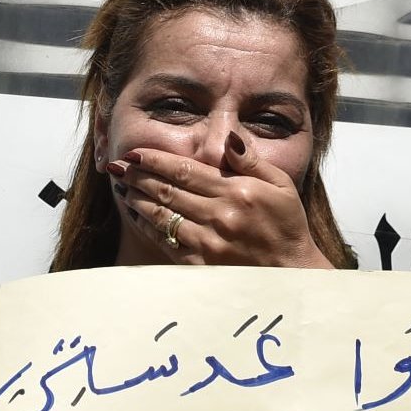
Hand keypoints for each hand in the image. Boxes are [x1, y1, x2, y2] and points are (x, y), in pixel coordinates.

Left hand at [108, 135, 334, 267]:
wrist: (292, 273)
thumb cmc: (286, 226)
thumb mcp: (280, 184)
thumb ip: (251, 160)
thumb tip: (229, 138)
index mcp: (236, 192)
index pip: (184, 171)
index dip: (154, 160)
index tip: (135, 153)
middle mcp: (219, 216)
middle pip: (166, 191)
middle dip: (138, 176)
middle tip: (118, 166)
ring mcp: (208, 243)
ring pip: (162, 216)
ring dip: (138, 200)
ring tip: (123, 187)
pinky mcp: (201, 264)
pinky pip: (166, 242)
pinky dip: (148, 227)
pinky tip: (137, 215)